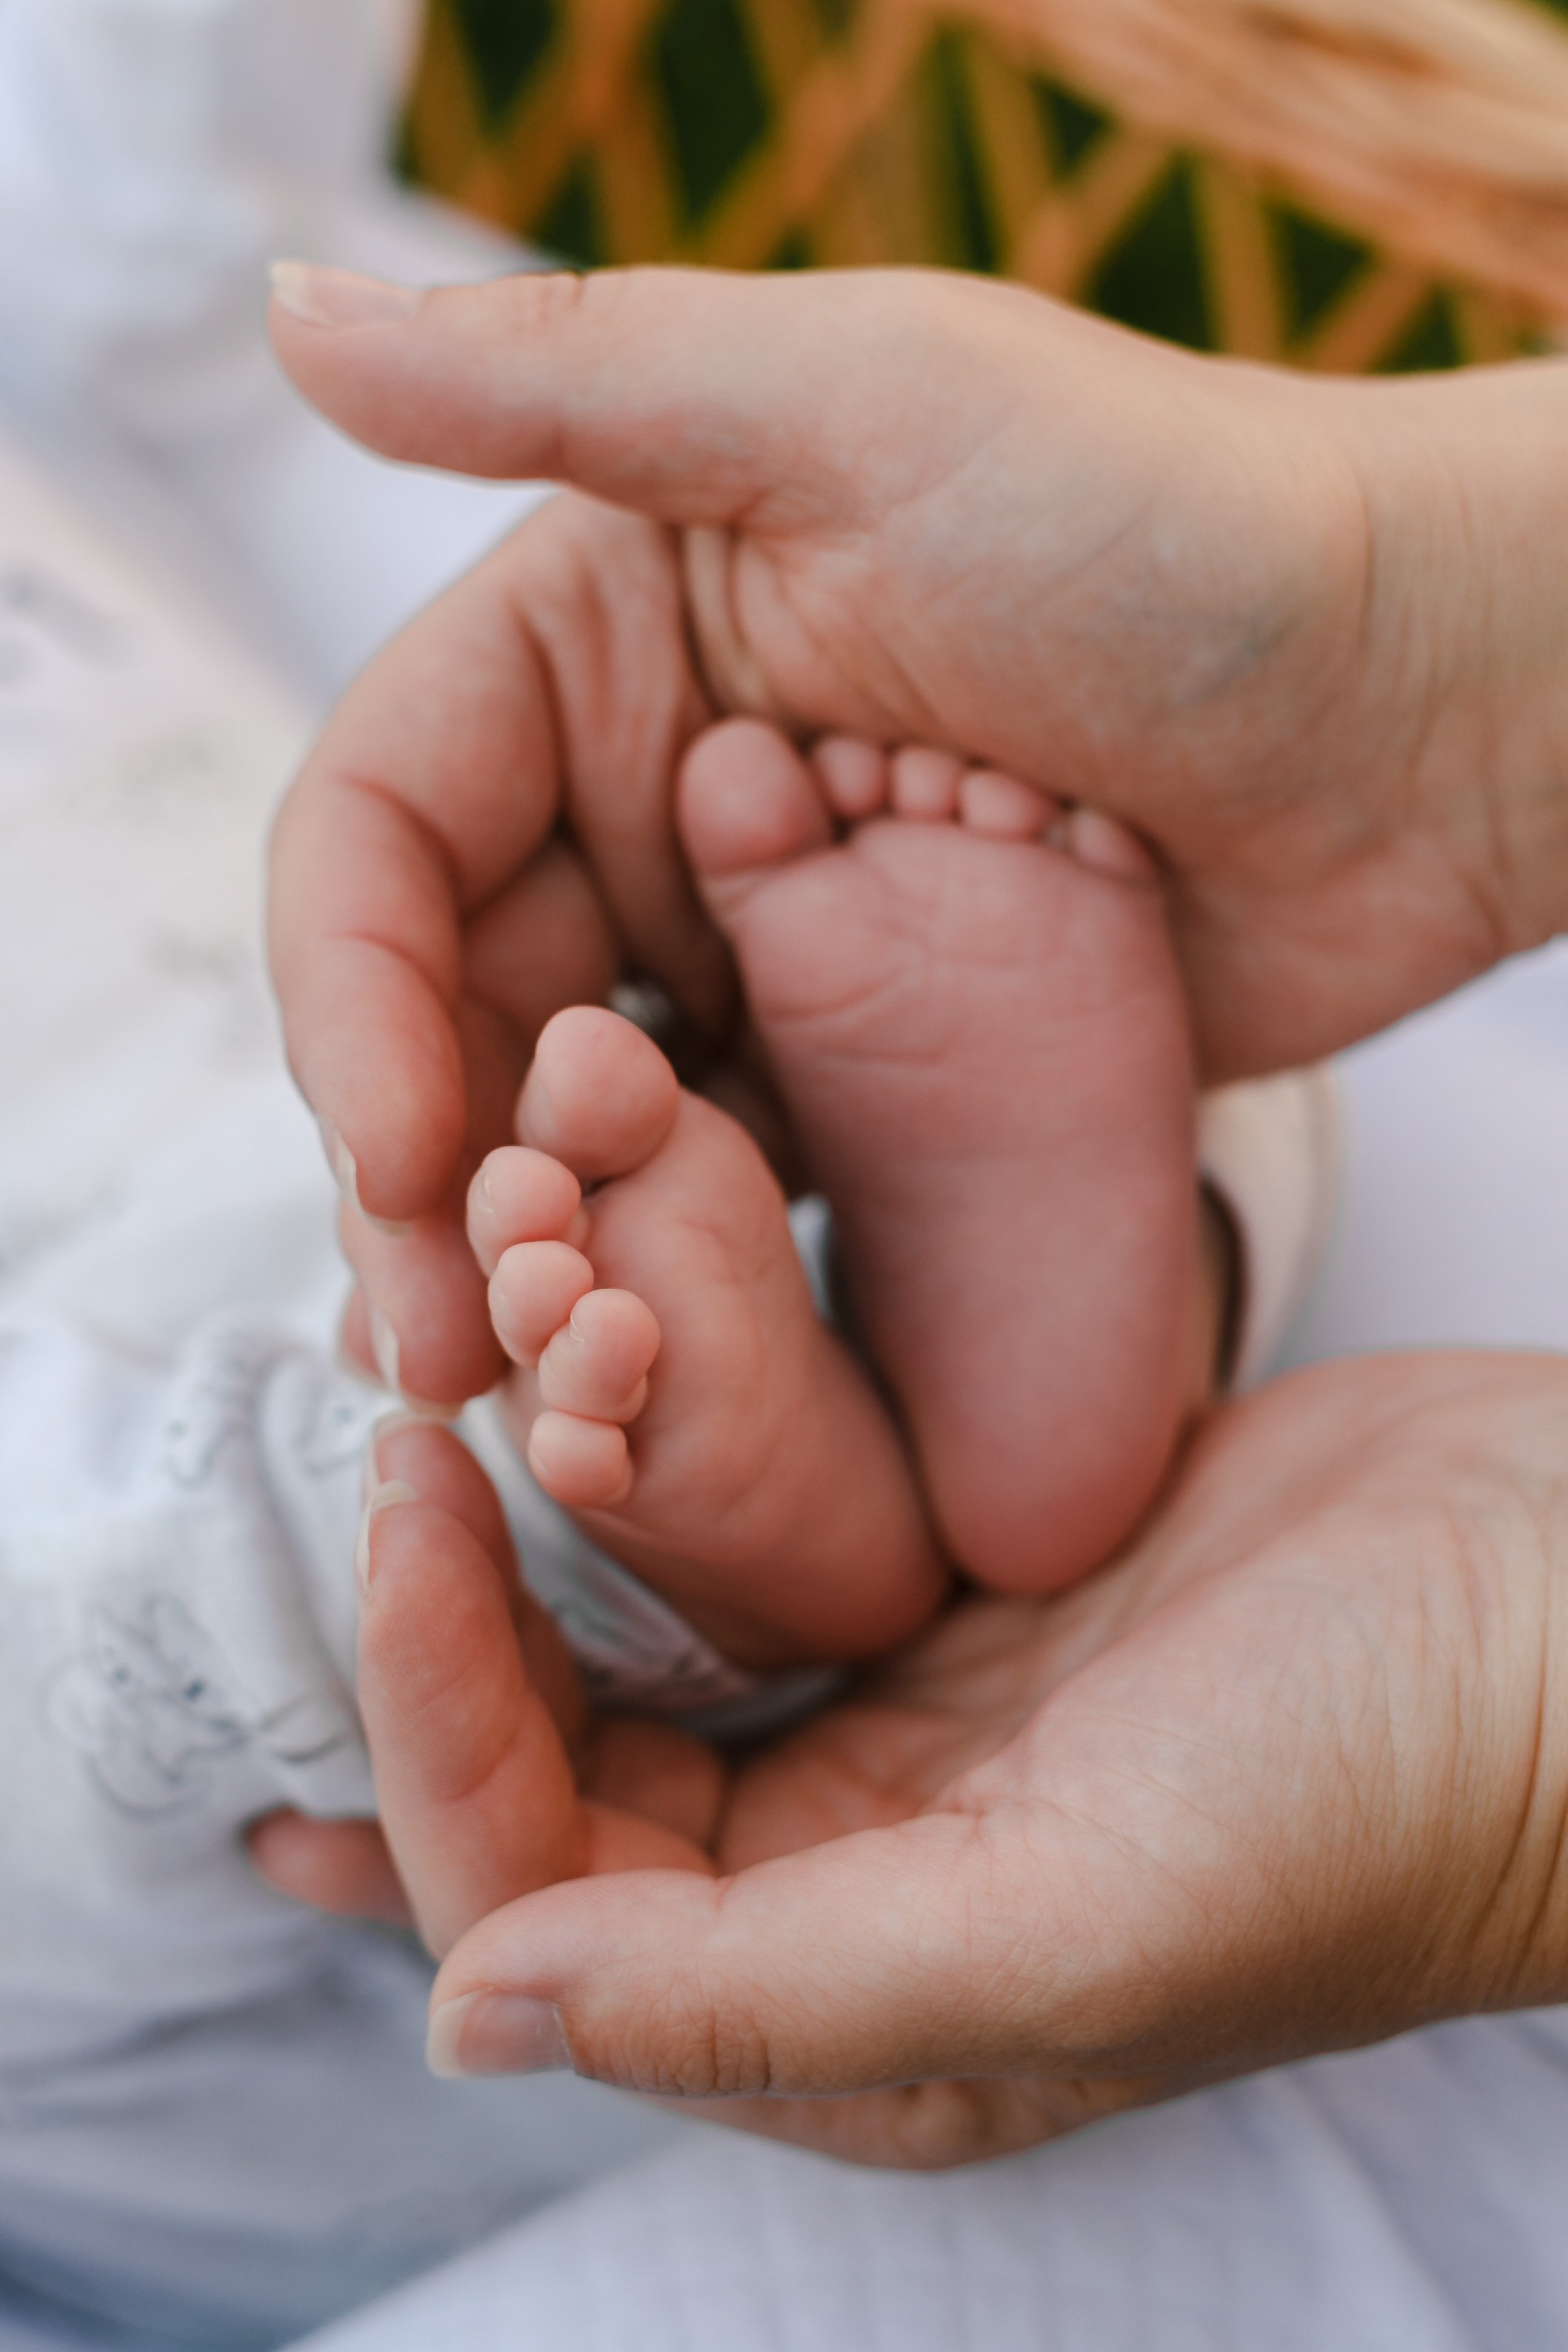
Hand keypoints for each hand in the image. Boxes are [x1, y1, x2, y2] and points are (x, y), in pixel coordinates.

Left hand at [260, 1351, 1567, 2167]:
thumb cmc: (1368, 1807)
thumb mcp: (1071, 1933)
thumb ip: (758, 1996)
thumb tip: (465, 2014)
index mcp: (848, 2005)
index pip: (544, 1896)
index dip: (433, 1729)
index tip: (401, 1521)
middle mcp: (848, 1879)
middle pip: (563, 1772)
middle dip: (448, 1631)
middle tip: (385, 1448)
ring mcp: (905, 1725)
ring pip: (646, 1646)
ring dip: (538, 1544)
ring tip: (432, 1411)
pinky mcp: (960, 1593)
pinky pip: (756, 1540)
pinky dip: (659, 1471)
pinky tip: (586, 1384)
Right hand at [266, 263, 1567, 1404]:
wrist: (1428, 701)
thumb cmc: (1175, 525)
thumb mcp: (862, 408)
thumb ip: (568, 380)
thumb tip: (295, 311)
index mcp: (607, 632)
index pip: (391, 822)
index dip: (355, 993)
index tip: (401, 1154)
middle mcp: (654, 788)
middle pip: (456, 1000)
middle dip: (423, 1171)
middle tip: (443, 1340)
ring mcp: (759, 937)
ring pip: (566, 1114)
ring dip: (523, 1250)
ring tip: (516, 1386)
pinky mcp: (861, 1058)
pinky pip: (714, 1180)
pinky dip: (655, 1271)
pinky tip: (623, 1378)